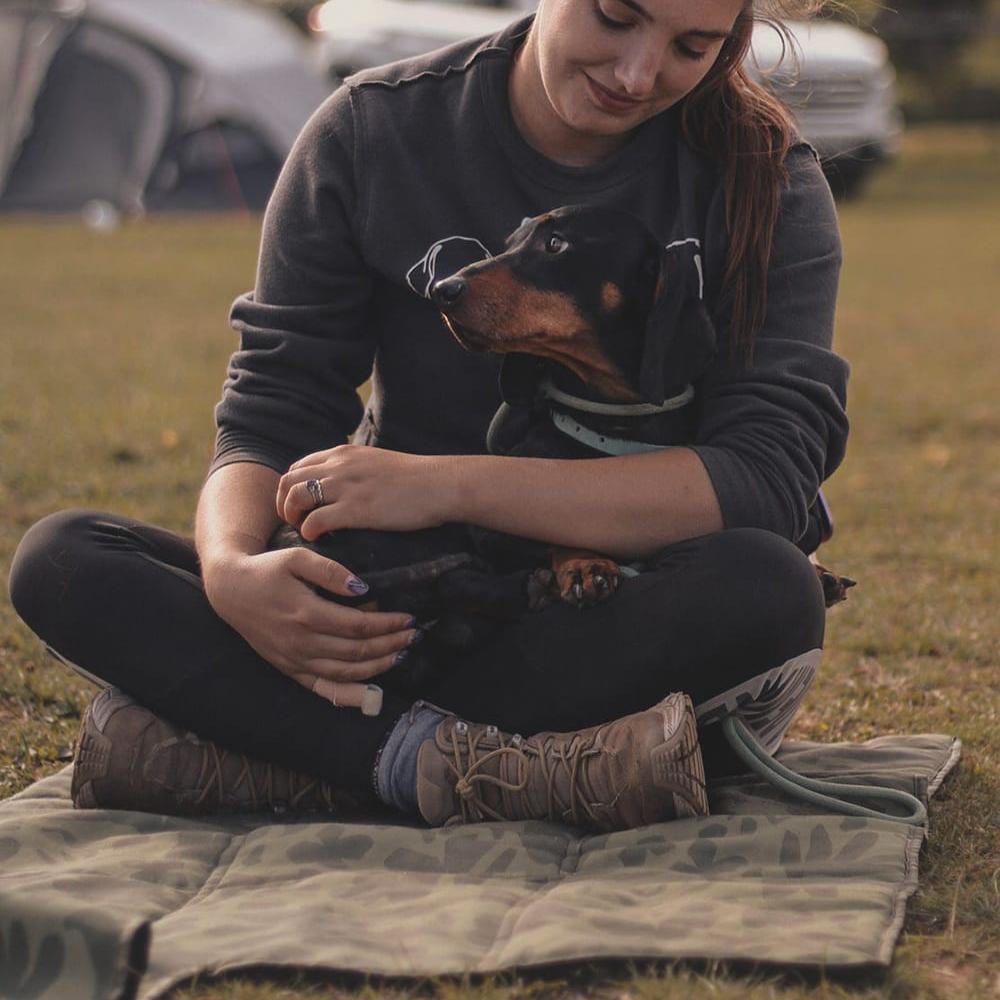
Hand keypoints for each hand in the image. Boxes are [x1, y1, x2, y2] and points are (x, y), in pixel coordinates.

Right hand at [202, 546, 419, 707]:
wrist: (230, 590)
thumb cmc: (267, 569)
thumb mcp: (298, 557)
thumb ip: (331, 571)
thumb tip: (363, 587)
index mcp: (306, 613)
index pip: (358, 626)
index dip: (387, 624)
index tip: (408, 619)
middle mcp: (301, 642)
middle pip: (356, 652)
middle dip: (389, 645)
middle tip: (413, 636)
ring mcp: (294, 660)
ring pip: (344, 673)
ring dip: (377, 668)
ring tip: (400, 655)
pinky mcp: (289, 669)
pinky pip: (322, 689)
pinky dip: (348, 695)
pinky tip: (371, 695)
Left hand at [275, 444, 455, 538]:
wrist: (440, 484)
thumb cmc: (416, 478)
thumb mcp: (377, 462)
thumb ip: (355, 469)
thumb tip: (344, 484)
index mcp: (344, 454)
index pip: (299, 466)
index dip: (291, 488)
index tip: (299, 507)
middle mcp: (339, 466)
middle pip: (289, 480)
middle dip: (284, 504)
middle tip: (294, 522)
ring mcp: (346, 487)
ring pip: (296, 497)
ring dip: (292, 517)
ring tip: (303, 531)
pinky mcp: (356, 509)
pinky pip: (315, 521)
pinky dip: (309, 531)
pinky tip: (318, 538)